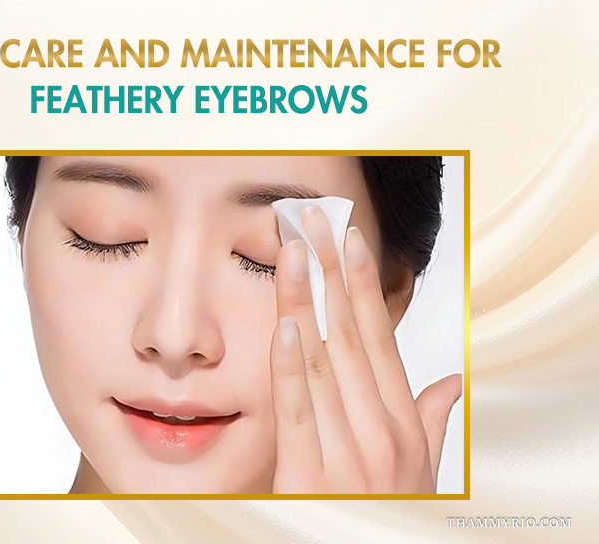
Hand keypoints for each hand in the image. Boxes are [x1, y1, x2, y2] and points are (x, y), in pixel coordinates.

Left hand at [269, 206, 461, 493]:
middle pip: (350, 338)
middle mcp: (380, 433)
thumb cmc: (389, 513)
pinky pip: (297, 413)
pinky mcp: (306, 478)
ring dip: (304, 304)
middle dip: (331, 275)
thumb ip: (433, 420)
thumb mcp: (420, 471)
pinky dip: (290, 368)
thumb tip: (454, 380)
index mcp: (404, 424)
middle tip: (315, 223)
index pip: (380, 338)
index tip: (350, 241)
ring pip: (321, 364)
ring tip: (292, 253)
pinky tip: (284, 327)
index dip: (363, 286)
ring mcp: (345, 456)